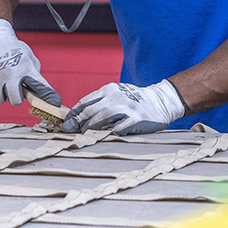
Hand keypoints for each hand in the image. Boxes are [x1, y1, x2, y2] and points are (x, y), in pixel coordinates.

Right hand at [0, 19, 61, 105]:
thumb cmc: (13, 50)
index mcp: (26, 67)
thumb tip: (47, 97)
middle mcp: (11, 71)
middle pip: (15, 101)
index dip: (49, 97)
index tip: (56, 104)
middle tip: (11, 86)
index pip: (40, 85)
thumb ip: (36, 76)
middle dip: (14, 97)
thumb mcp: (29, 58)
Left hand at [61, 80, 185, 135]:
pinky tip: (106, 136)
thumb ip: (99, 103)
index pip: (84, 102)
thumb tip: (77, 116)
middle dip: (78, 123)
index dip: (73, 114)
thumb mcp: (116, 95)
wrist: (160, 101)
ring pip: (101, 119)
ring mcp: (126, 108)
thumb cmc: (134, 100)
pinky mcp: (136, 119)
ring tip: (86, 135)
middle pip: (90, 111)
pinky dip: (110, 133)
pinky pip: (119, 128)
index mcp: (108, 90)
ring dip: (91, 128)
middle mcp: (116, 97)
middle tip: (72, 131)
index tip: (67, 123)